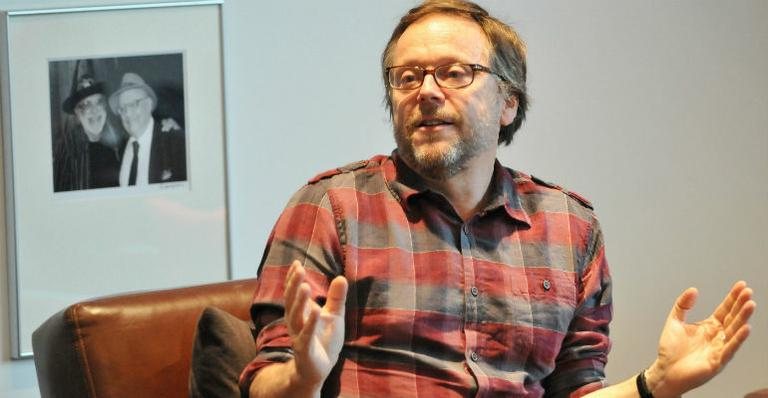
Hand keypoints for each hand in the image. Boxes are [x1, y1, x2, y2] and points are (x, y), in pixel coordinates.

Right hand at [284, 260, 348, 389]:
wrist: (320, 369)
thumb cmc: (324, 340)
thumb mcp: (334, 316)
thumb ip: (336, 298)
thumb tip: (341, 277)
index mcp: (301, 313)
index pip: (293, 293)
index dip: (294, 279)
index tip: (297, 263)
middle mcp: (296, 322)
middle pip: (291, 301)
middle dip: (294, 285)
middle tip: (299, 269)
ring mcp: (299, 335)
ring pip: (295, 317)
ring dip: (299, 302)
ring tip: (305, 287)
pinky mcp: (305, 349)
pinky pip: (306, 335)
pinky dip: (310, 323)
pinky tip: (316, 311)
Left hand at [647, 281, 755, 396]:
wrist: (665, 371)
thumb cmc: (670, 350)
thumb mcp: (674, 321)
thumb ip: (682, 305)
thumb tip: (693, 290)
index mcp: (709, 327)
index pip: (725, 309)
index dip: (733, 298)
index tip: (741, 285)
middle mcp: (717, 337)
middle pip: (732, 318)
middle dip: (741, 305)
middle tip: (748, 292)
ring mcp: (719, 348)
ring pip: (734, 331)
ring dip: (743, 318)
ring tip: (750, 305)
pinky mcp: (717, 361)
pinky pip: (730, 348)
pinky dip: (738, 339)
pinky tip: (746, 328)